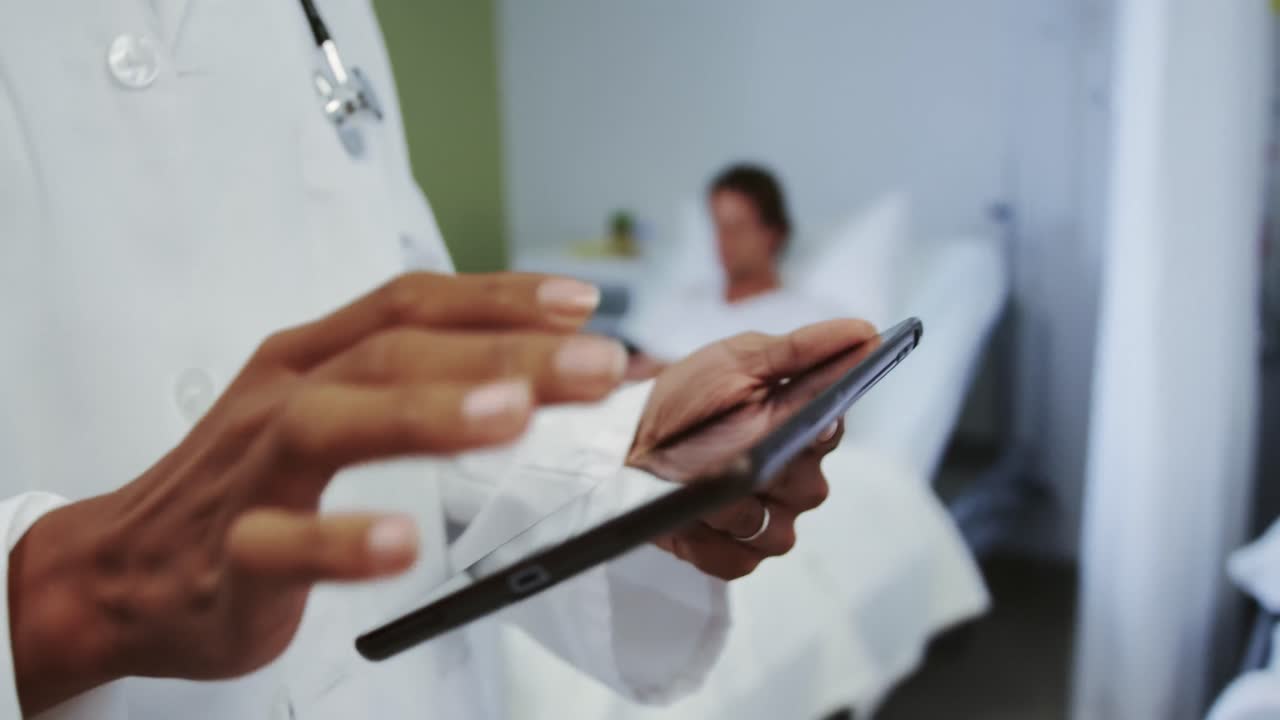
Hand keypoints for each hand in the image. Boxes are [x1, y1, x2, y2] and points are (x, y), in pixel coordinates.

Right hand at [9, 272, 626, 714]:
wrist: (124, 568)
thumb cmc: (246, 483)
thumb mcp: (325, 411)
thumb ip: (418, 388)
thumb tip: (544, 378)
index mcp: (311, 358)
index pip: (411, 304)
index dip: (497, 296)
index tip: (582, 302)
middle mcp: (283, 397)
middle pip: (394, 352)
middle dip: (502, 352)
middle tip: (594, 363)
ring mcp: (251, 472)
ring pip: (333, 424)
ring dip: (427, 415)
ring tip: (512, 417)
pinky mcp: (231, 554)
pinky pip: (283, 544)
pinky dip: (343, 543)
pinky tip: (402, 544)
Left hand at [628, 319, 877, 578]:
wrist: (626, 440)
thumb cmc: (686, 396)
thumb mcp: (740, 359)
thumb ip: (804, 348)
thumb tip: (866, 333)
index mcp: (800, 426)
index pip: (832, 431)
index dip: (818, 428)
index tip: (806, 421)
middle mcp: (792, 478)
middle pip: (811, 490)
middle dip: (770, 472)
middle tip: (732, 452)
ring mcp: (765, 521)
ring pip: (777, 533)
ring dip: (733, 510)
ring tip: (697, 485)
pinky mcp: (734, 555)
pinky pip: (740, 561)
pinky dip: (709, 542)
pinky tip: (687, 517)